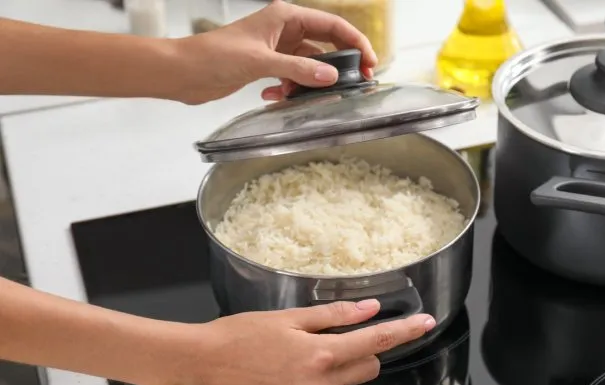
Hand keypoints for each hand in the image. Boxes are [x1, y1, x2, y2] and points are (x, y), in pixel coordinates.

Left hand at [174, 0, 377, 103]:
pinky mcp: (267, 67)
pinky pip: (292, 78)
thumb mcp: (261, 62)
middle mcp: (284, 30)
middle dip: (337, 67)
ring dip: (307, 82)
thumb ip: (298, 69)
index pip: (332, 25)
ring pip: (308, 65)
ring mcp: (277, 49)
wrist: (183, 72)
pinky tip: (274, 97)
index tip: (370, 63)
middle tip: (353, 86)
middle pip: (325, 46)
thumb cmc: (213, 55)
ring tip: (300, 95)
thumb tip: (331, 76)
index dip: (355, 43)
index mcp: (285, 17)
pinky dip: (288, 89)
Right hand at [191, 299, 435, 384]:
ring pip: (344, 383)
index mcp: (320, 355)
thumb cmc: (243, 333)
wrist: (205, 362)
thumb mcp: (291, 316)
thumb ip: (336, 315)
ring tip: (304, 352)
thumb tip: (370, 310)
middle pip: (367, 368)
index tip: (424, 324)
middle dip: (365, 351)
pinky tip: (292, 370)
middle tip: (342, 335)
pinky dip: (319, 382)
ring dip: (338, 367)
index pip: (376, 343)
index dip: (404, 332)